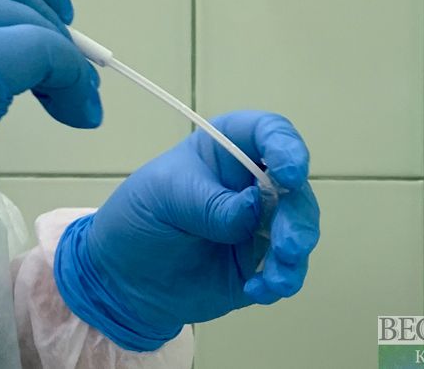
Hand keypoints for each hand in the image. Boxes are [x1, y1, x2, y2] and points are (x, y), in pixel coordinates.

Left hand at [54, 111, 319, 350]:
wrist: (123, 279)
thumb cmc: (139, 217)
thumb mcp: (162, 196)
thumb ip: (209, 202)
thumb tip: (255, 209)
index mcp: (228, 149)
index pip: (268, 132)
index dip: (286, 147)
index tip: (289, 172)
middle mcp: (252, 182)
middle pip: (296, 186)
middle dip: (297, 215)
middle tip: (287, 244)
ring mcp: (260, 224)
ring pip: (300, 228)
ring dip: (296, 251)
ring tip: (275, 277)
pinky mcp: (260, 262)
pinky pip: (287, 269)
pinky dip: (281, 280)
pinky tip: (257, 290)